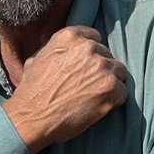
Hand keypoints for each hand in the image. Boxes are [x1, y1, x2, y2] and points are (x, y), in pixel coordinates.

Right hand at [3, 25, 127, 153]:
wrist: (32, 117)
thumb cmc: (31, 91)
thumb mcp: (37, 58)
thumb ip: (56, 48)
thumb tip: (66, 50)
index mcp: (70, 36)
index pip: (94, 37)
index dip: (91, 53)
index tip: (86, 65)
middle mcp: (88, 47)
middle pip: (107, 55)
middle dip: (100, 69)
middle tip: (88, 85)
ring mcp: (102, 67)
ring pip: (119, 71)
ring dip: (109, 83)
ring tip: (95, 97)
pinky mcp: (111, 87)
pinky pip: (122, 91)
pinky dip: (114, 100)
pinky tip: (99, 107)